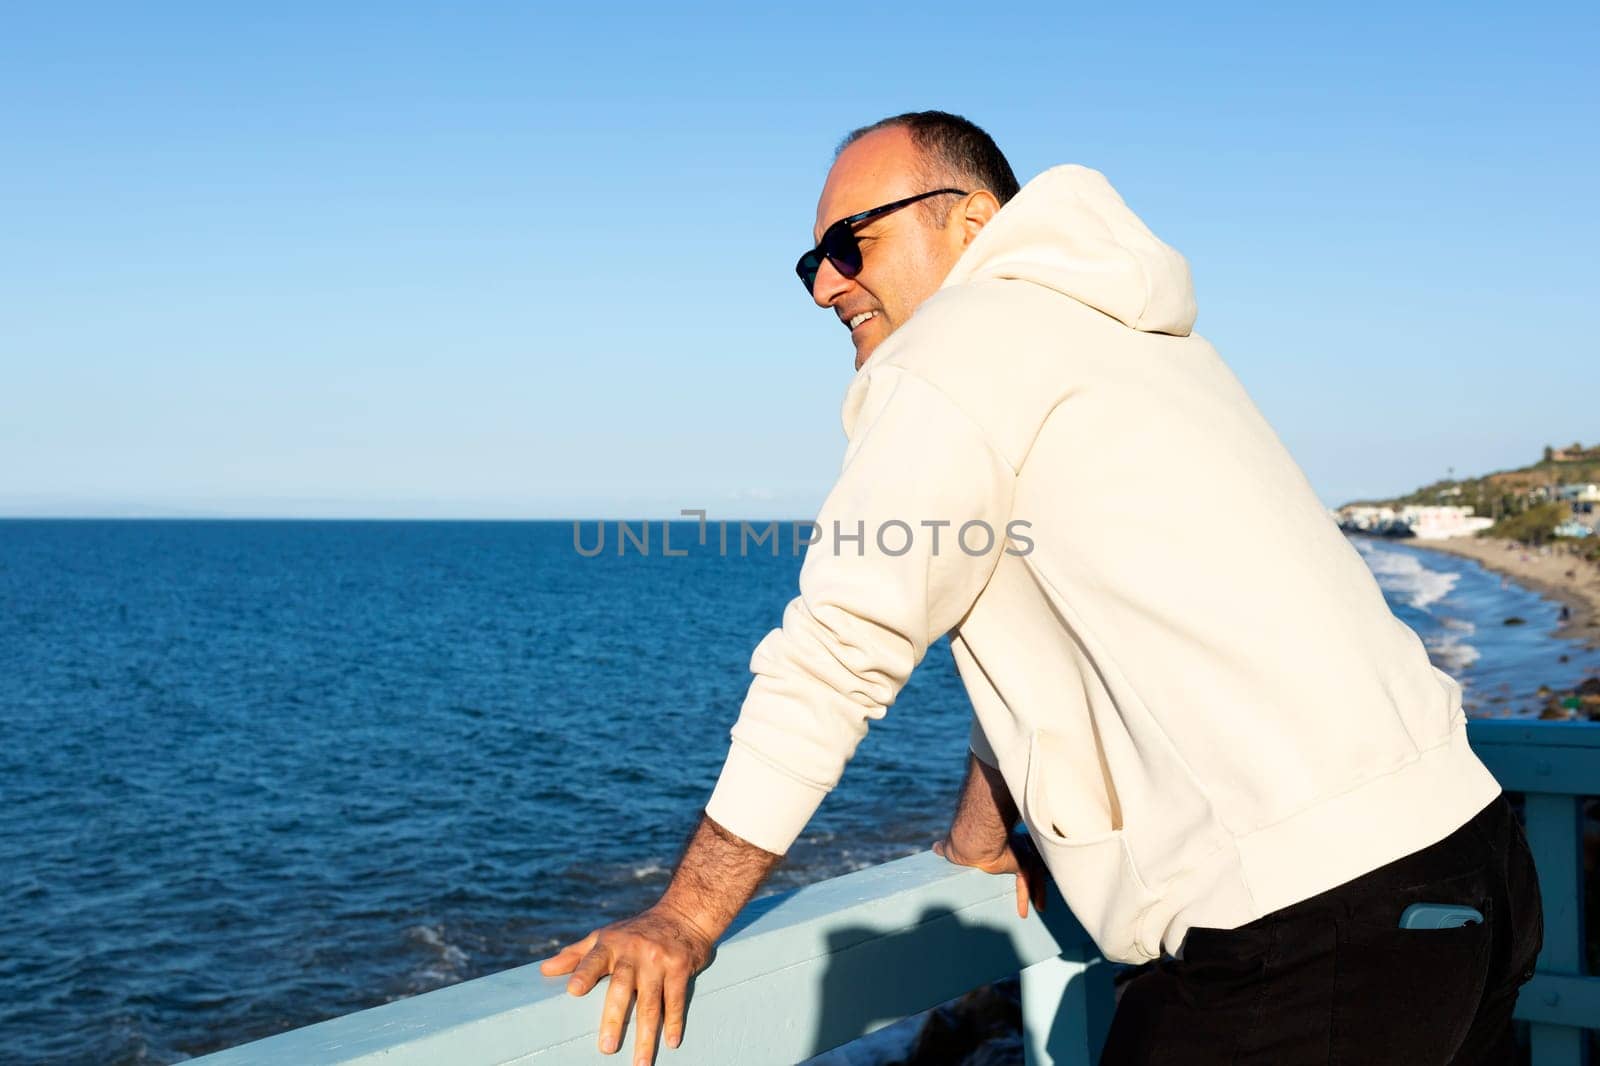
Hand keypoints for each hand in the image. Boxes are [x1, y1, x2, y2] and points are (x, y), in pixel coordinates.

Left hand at [537, 902, 714, 1062]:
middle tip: (607, 1047)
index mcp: (610, 944)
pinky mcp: (680, 968)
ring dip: (646, 1035)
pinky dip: (674, 1021)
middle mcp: (634, 951)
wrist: (683, 915)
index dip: (583, 973)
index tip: (574, 991)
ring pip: (650, 1002)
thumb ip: (576, 955)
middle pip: (621, 987)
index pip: (593, 960)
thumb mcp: (605, 937)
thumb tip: (544, 971)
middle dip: (613, 1018)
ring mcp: (658, 960)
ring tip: (640, 1062)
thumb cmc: (635, 932)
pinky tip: (671, 1042)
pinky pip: (675, 999)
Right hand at [932, 827, 1048, 918]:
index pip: (1011, 849)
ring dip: (1038, 889)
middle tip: (1038, 886)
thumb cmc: (959, 842)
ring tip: (1040, 907)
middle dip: (1034, 870)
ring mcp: (1019, 850)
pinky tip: (1023, 912)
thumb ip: (946, 848)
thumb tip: (934, 848)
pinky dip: (1025, 897)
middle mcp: (1012, 842)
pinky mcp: (1021, 861)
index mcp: (998, 839)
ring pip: (1034, 871)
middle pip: (1028, 858)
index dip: (1012, 857)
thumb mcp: (952, 847)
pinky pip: (1027, 881)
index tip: (1013, 864)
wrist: (969, 841)